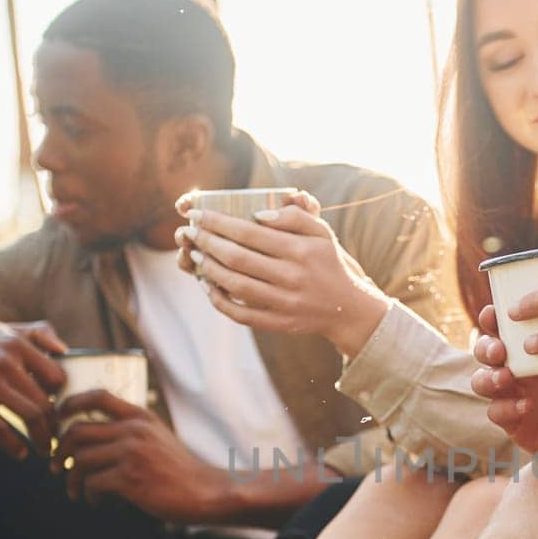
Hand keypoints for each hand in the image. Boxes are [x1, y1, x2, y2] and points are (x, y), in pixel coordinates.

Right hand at [0, 321, 67, 458]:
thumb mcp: (0, 330)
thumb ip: (35, 333)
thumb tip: (64, 349)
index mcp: (16, 344)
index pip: (57, 377)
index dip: (61, 398)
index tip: (59, 412)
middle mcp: (5, 361)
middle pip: (46, 401)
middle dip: (54, 426)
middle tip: (56, 439)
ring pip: (30, 415)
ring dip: (41, 438)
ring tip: (43, 448)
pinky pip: (0, 429)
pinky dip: (13, 446)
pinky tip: (19, 453)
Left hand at [53, 390, 233, 521]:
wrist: (204, 491)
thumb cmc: (178, 469)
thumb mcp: (157, 436)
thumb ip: (130, 430)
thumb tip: (89, 436)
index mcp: (141, 417)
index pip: (97, 396)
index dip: (70, 404)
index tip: (57, 419)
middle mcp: (134, 430)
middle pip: (78, 431)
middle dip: (60, 450)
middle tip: (57, 465)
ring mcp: (132, 454)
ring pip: (80, 459)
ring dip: (72, 478)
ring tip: (75, 490)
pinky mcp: (130, 479)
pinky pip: (93, 483)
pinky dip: (89, 494)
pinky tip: (96, 501)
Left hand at [174, 190, 389, 357]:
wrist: (347, 308)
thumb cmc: (328, 262)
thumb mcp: (321, 233)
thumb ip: (294, 217)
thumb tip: (257, 215)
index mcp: (300, 250)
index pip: (249, 232)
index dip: (218, 223)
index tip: (198, 215)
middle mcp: (291, 277)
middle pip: (237, 258)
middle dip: (207, 242)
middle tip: (190, 232)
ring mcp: (284, 303)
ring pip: (236, 285)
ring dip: (210, 269)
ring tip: (197, 254)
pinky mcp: (279, 323)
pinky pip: (242, 314)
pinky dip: (220, 301)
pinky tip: (208, 287)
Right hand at [471, 305, 537, 454]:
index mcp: (535, 345)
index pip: (505, 325)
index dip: (493, 317)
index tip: (495, 311)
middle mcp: (518, 367)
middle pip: (485, 349)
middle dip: (485, 346)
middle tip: (499, 349)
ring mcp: (513, 394)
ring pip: (480, 381)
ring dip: (487, 377)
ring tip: (506, 377)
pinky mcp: (513, 421)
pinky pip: (496, 413)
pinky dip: (506, 408)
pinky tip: (526, 405)